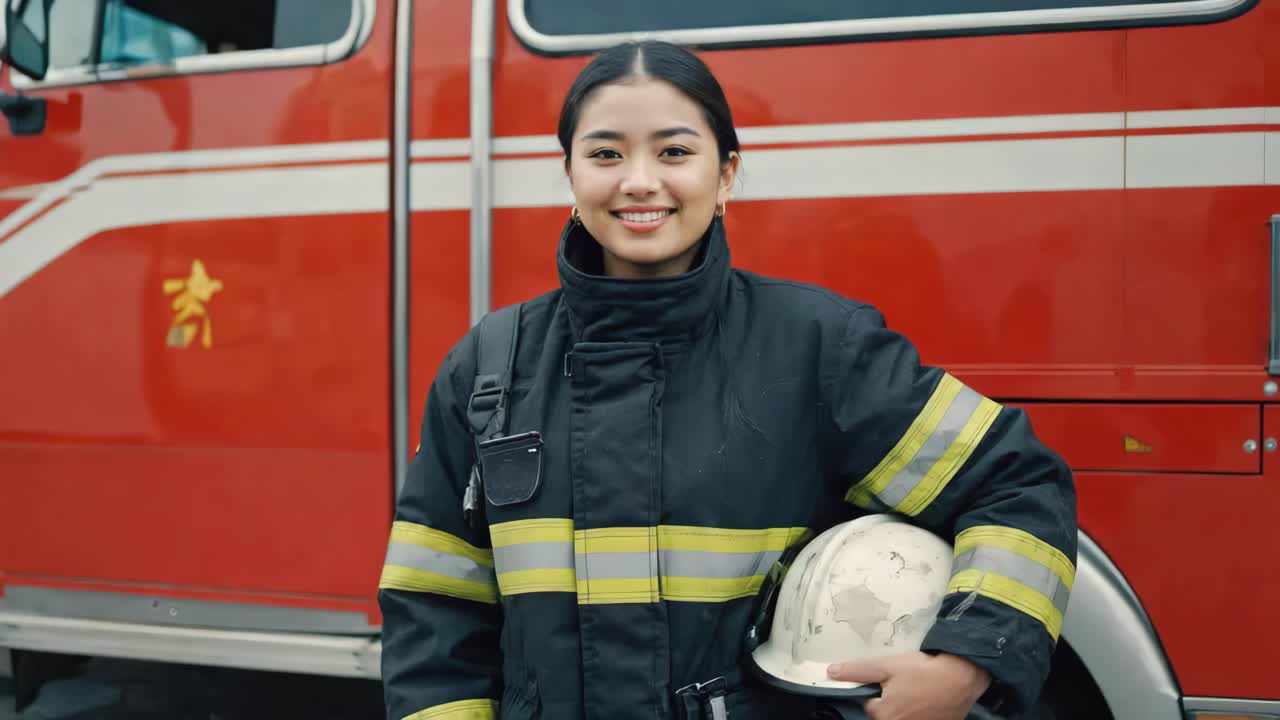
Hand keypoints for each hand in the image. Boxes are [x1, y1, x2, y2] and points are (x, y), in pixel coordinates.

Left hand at [827, 652, 991, 719]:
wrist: (962, 678)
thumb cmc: (923, 672)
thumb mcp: (886, 666)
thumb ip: (857, 671)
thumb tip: (831, 672)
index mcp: (883, 716)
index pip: (871, 705)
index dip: (880, 689)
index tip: (894, 679)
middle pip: (887, 713)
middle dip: (893, 698)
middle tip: (909, 684)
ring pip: (903, 716)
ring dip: (908, 706)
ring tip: (920, 690)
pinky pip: (919, 718)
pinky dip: (921, 711)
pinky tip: (930, 699)